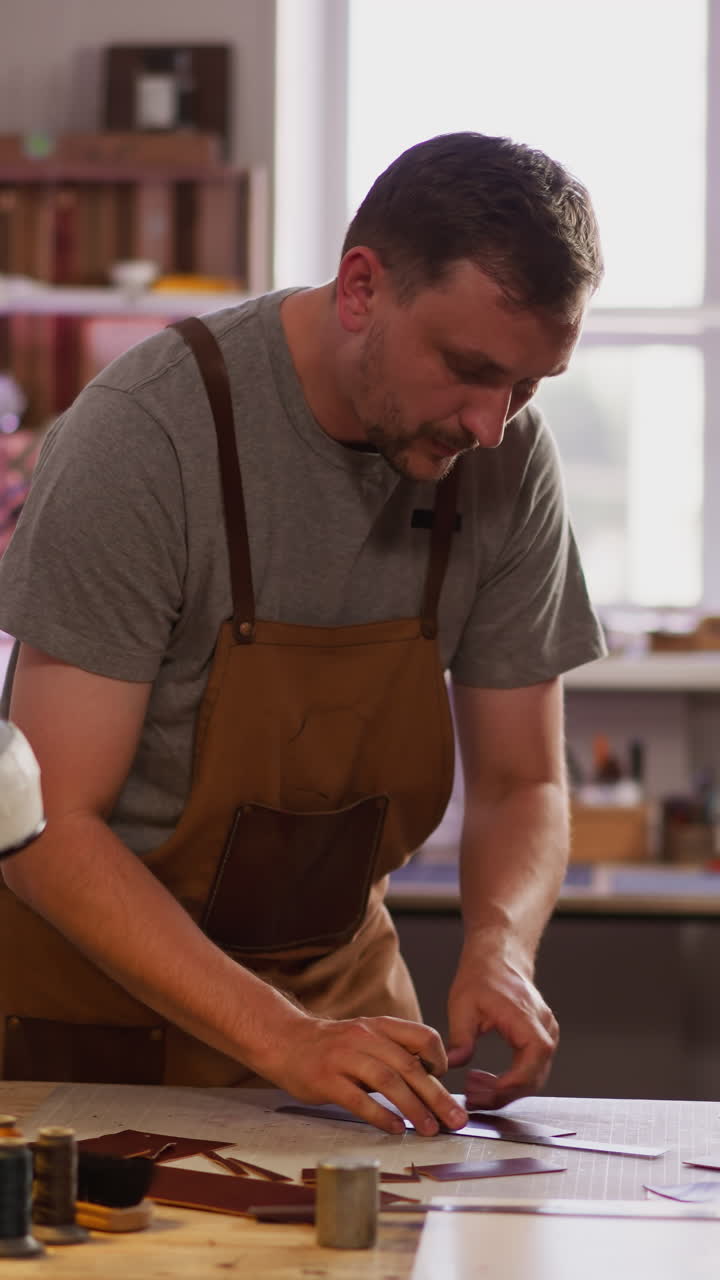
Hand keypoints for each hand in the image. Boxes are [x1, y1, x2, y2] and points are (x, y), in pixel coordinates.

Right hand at [262, 1012, 467, 1135]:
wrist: (286, 1041)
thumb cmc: (332, 1045)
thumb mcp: (366, 1037)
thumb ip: (393, 1052)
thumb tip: (429, 1080)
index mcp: (379, 1026)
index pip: (422, 1035)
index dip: (439, 1059)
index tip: (444, 1080)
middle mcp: (365, 1038)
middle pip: (410, 1067)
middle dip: (437, 1097)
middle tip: (455, 1121)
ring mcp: (345, 1058)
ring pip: (389, 1082)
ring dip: (414, 1109)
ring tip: (429, 1129)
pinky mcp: (327, 1080)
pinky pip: (359, 1100)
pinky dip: (381, 1116)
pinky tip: (395, 1128)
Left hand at [446, 936, 557, 1108]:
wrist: (498, 956)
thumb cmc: (483, 975)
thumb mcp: (463, 1005)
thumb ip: (460, 1038)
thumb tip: (452, 1065)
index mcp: (528, 1020)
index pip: (530, 1066)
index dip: (507, 1087)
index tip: (481, 1095)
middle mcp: (544, 1029)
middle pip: (534, 1078)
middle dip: (502, 1095)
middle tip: (472, 1098)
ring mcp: (546, 1034)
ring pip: (534, 1077)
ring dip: (506, 1091)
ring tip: (474, 1090)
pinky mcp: (540, 1038)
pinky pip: (531, 1068)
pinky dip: (511, 1080)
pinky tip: (487, 1080)